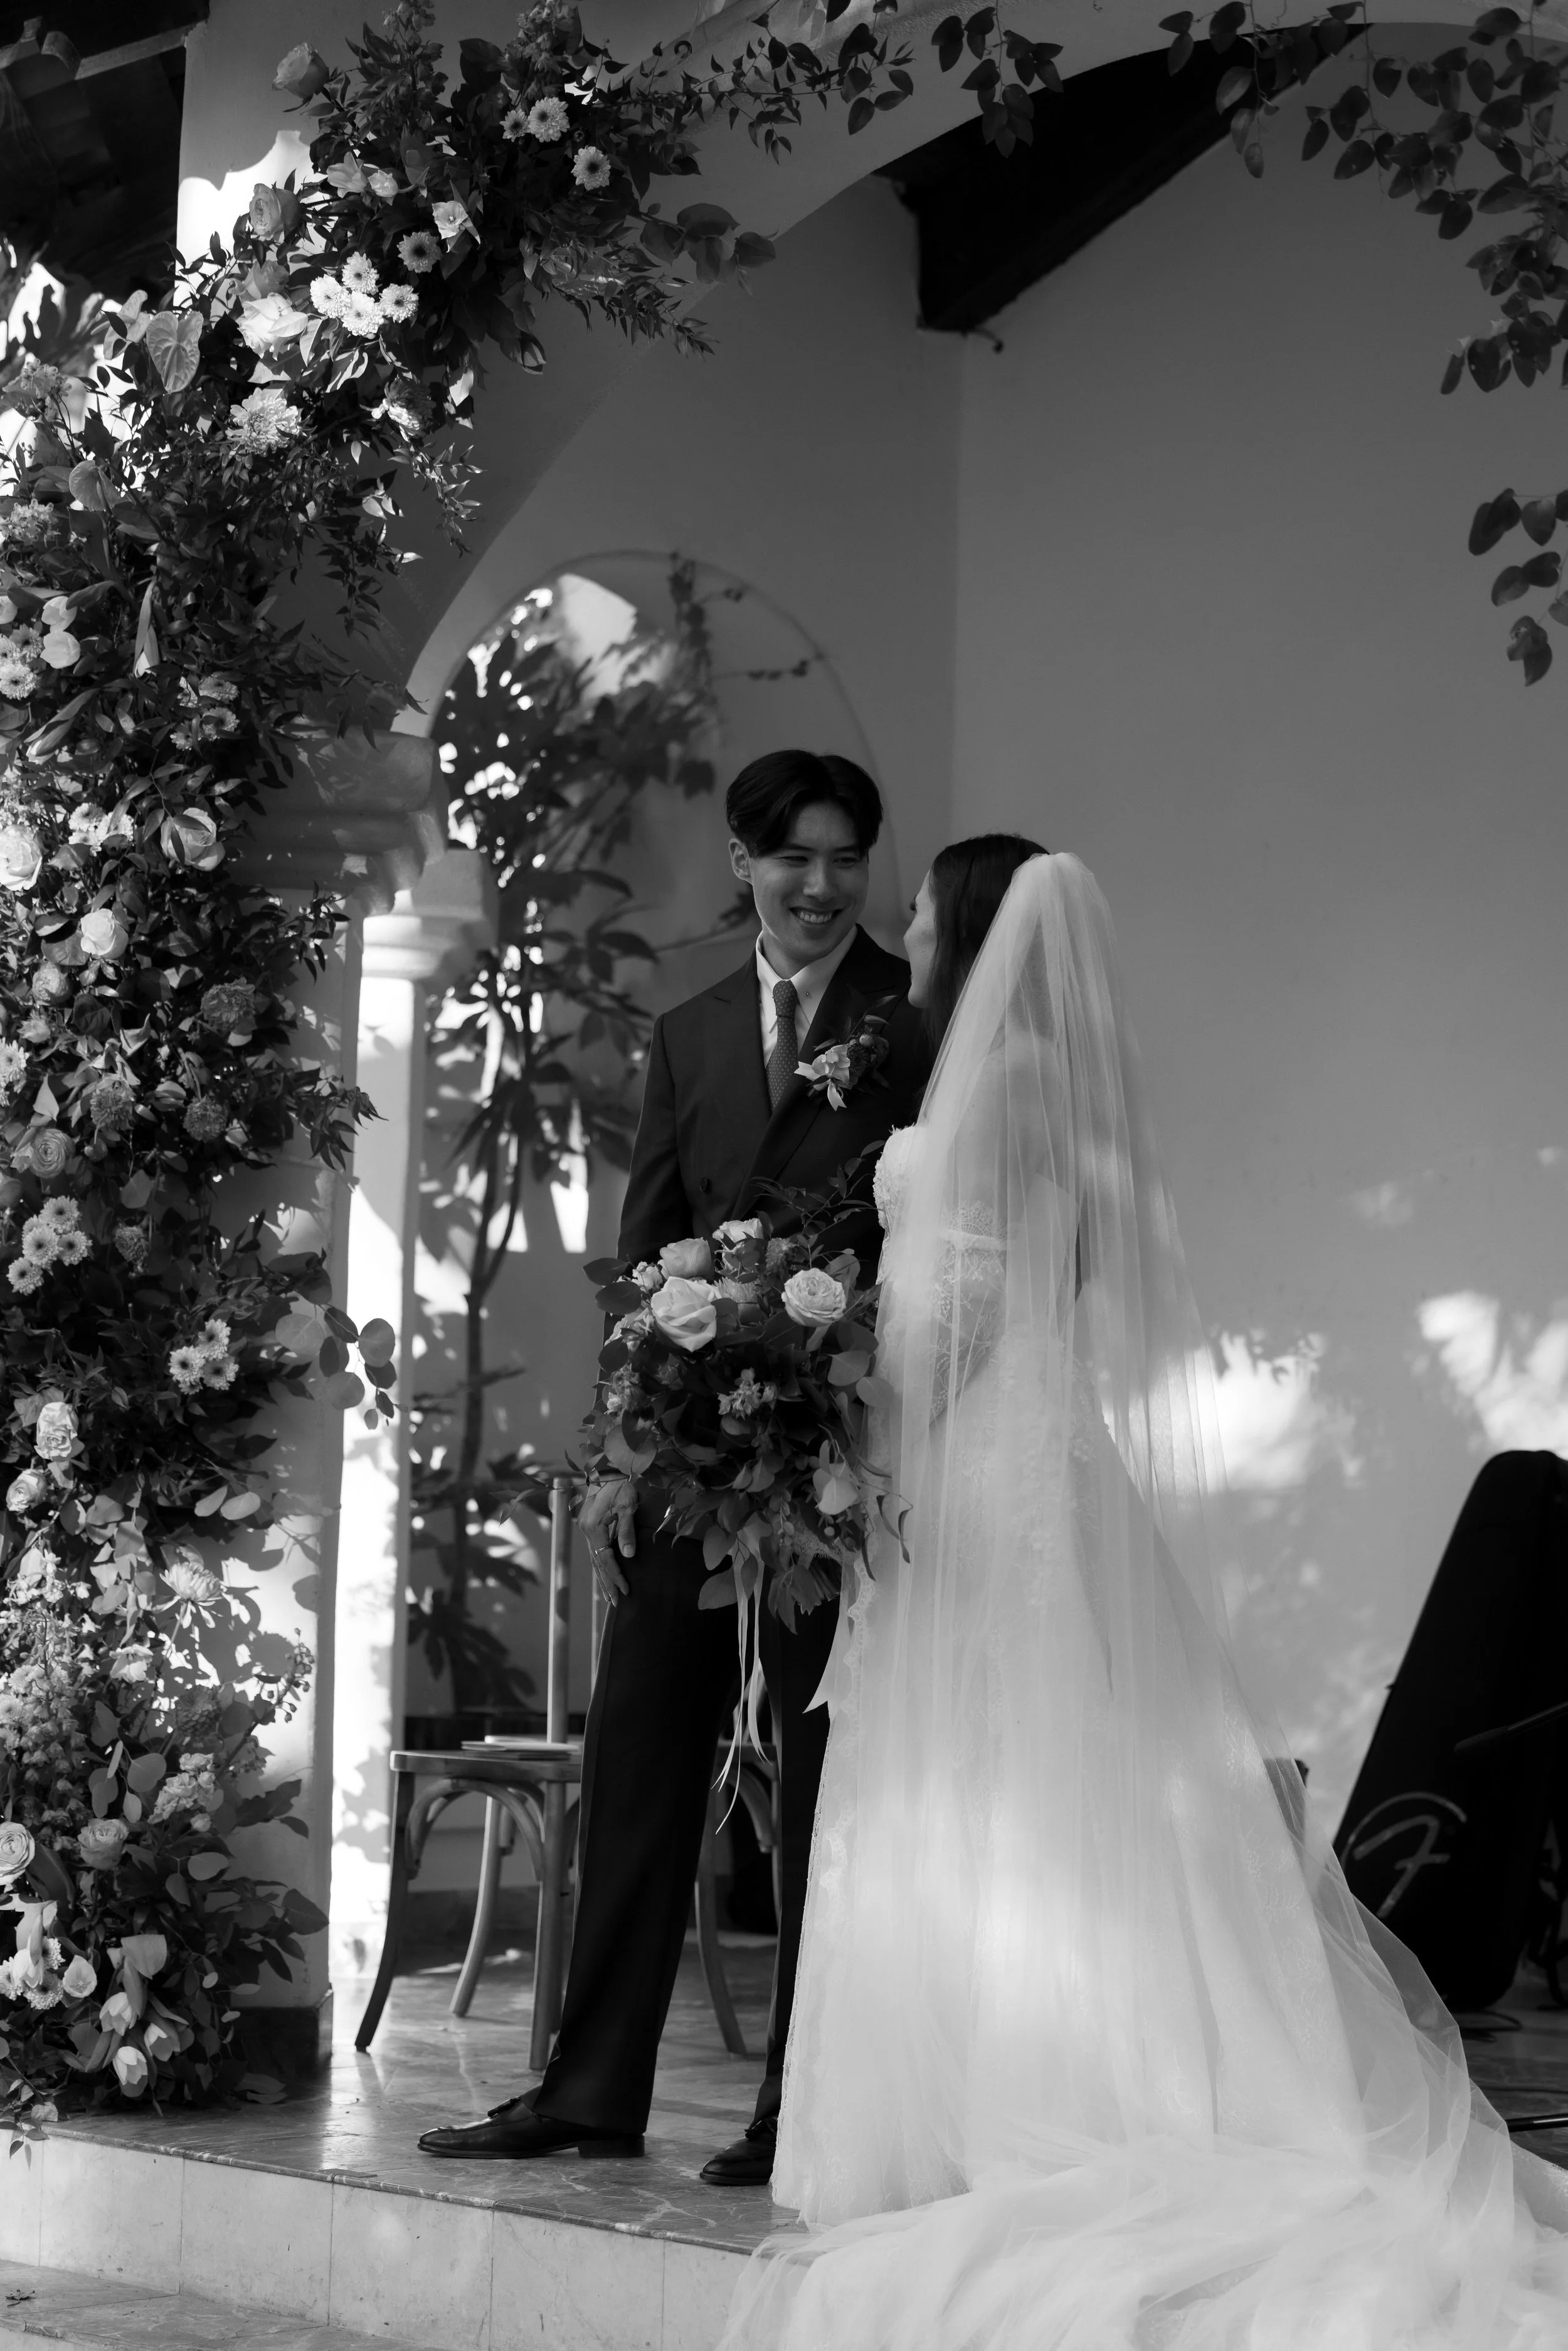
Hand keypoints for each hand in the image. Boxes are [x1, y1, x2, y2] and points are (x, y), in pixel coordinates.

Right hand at [580, 1476, 636, 1601]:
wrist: (608, 1466)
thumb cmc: (620, 1484)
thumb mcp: (627, 1505)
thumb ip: (626, 1531)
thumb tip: (628, 1556)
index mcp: (594, 1527)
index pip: (605, 1559)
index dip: (616, 1576)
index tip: (625, 1591)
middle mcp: (586, 1530)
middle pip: (596, 1563)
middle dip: (607, 1583)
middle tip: (615, 1603)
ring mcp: (586, 1528)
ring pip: (594, 1558)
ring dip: (602, 1576)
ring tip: (609, 1594)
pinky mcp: (589, 1525)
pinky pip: (594, 1549)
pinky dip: (600, 1563)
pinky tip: (605, 1572)